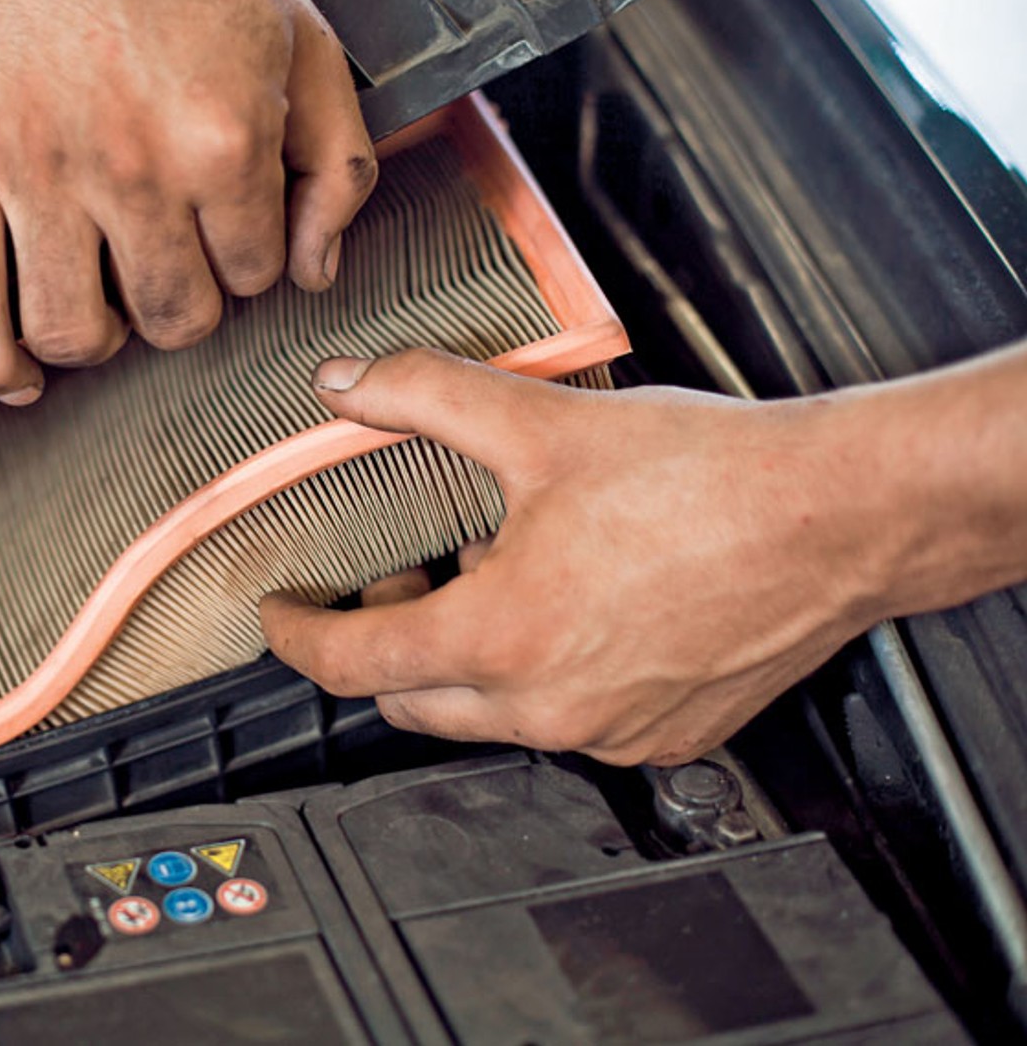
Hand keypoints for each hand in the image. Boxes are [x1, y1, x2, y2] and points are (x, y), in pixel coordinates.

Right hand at [0, 0, 376, 404]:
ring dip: (101, 339)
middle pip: (172, 319)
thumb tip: (315, 275)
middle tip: (172, 263)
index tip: (228, 230)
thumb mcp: (305, 36)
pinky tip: (19, 378)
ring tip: (107, 306)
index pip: (253, 277)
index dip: (249, 262)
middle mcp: (130, 167)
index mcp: (224, 139)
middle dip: (184, 306)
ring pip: (73, 330)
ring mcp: (35, 167)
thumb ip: (335, 164)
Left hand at [260, 349, 917, 765]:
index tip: (281, 617)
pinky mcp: (665, 735)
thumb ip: (423, 396)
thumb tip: (349, 385)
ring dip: (464, 658)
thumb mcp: (539, 421)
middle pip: (412, 701)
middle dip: (383, 643)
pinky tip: (568, 607)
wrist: (840, 517)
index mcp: (502, 638)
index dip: (299, 637)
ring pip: (490, 716)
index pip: (353, 663)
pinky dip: (540, 675)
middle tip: (394, 580)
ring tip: (490, 574)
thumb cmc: (711, 482)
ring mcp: (611, 730)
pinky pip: (568, 721)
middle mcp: (550, 705)